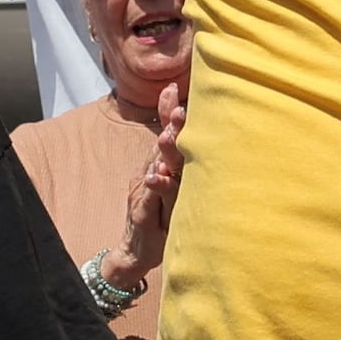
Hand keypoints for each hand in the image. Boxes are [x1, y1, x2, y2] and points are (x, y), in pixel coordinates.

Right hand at [106, 82, 184, 282]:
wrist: (136, 251)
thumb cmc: (164, 218)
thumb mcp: (177, 190)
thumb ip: (183, 168)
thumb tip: (204, 142)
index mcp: (164, 165)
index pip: (166, 133)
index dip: (168, 111)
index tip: (174, 88)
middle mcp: (154, 172)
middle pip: (163, 145)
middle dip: (170, 125)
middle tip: (180, 109)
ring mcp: (146, 190)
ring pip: (157, 167)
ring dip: (163, 151)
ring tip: (168, 135)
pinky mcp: (143, 211)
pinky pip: (152, 197)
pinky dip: (155, 187)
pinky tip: (155, 176)